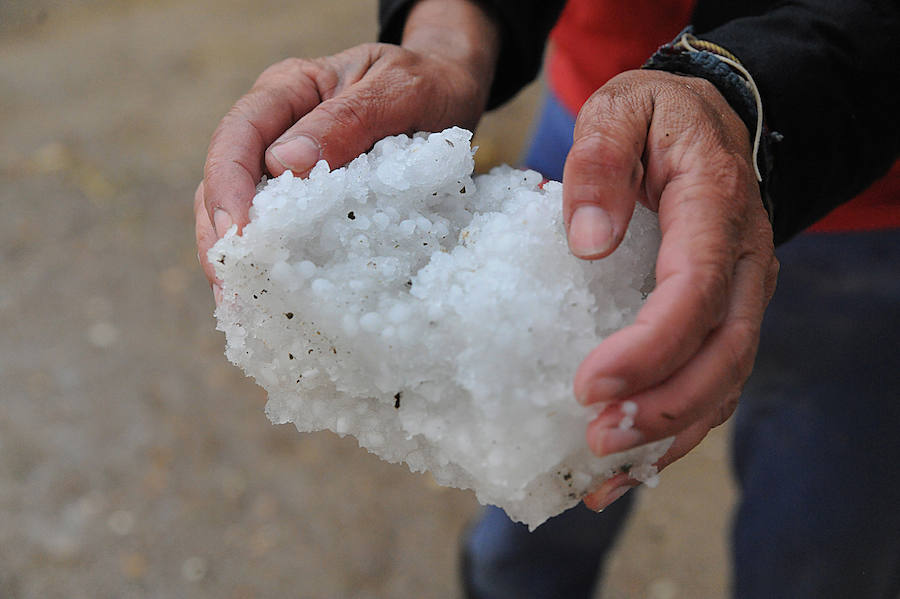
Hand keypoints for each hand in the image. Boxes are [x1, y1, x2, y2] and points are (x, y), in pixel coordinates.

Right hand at [195, 0, 499, 294]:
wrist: (452, 89)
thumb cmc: (427, 82)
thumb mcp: (398, 90)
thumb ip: (347, 120)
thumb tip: (284, 164)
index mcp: (288, 89)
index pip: (238, 135)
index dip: (227, 185)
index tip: (238, 233)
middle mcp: (277, 127)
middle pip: (225, 179)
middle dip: (220, 234)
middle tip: (230, 286)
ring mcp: (289, 164)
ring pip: (243, 210)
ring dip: (238, 256)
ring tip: (239, 302)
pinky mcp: (310, 197)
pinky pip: (280, 228)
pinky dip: (271, 261)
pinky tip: (268, 297)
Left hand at [562, 70, 778, 509]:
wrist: (706, 120)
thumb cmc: (655, 118)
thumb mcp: (619, 112)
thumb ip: (598, 163)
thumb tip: (588, 240)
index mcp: (715, 207)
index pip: (695, 290)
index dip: (648, 346)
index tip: (588, 385)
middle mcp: (745, 259)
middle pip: (724, 352)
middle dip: (663, 407)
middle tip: (596, 440)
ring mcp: (742, 292)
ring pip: (725, 379)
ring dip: (669, 433)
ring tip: (603, 473)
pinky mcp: (724, 315)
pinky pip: (713, 380)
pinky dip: (676, 428)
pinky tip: (627, 463)